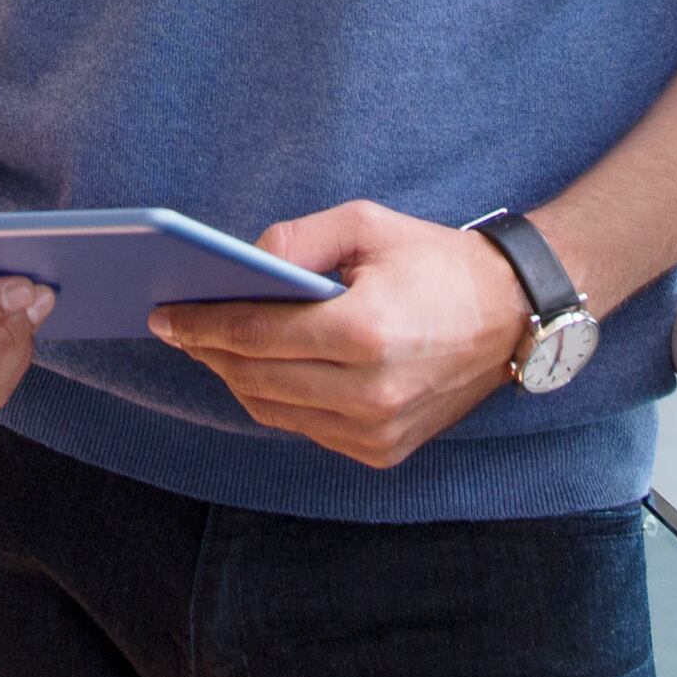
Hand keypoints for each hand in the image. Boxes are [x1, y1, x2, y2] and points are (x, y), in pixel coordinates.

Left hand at [148, 202, 531, 470]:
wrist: (512, 317)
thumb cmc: (436, 262)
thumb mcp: (368, 224)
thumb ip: (299, 240)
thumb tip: (242, 265)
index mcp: (367, 331)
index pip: (259, 334)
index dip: (202, 325)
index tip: (164, 315)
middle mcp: (371, 392)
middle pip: (257, 379)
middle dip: (209, 352)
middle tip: (176, 328)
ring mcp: (377, 431)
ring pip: (274, 412)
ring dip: (236, 380)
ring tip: (211, 348)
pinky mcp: (383, 452)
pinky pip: (306, 429)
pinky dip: (277, 401)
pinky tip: (260, 371)